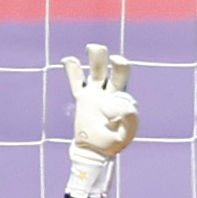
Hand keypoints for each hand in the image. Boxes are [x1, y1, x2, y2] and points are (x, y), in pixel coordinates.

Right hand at [62, 41, 137, 197]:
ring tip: (93, 47)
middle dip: (114, 61)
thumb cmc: (114, 142)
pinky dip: (72, 70)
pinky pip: (76, 82)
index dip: (120, 97)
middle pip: (113, 69)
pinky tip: (67, 60)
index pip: (125, 87)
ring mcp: (95, 93)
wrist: (95, 150)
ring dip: (95, 57)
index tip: (112, 111)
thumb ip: (129, 120)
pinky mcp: (82, 98)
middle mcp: (110, 91)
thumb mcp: (126, 134)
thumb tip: (117, 105)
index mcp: (123, 97)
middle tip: (112, 57)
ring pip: (96, 70)